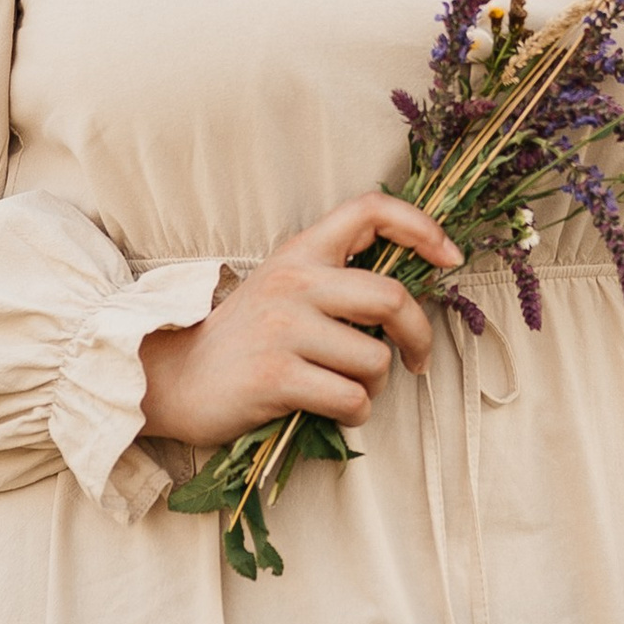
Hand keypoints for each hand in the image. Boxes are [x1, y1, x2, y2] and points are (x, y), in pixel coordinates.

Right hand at [140, 195, 462, 452]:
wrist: (173, 378)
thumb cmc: (244, 338)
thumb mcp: (285, 287)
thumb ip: (336, 279)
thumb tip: (411, 292)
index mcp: (301, 252)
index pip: (370, 209)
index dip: (421, 226)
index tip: (449, 258)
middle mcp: (295, 281)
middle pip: (391, 298)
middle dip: (419, 335)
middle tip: (418, 358)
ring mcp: (284, 329)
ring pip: (375, 360)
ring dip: (376, 385)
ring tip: (349, 388)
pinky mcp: (277, 377)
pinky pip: (351, 399)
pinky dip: (355, 413)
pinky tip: (330, 409)